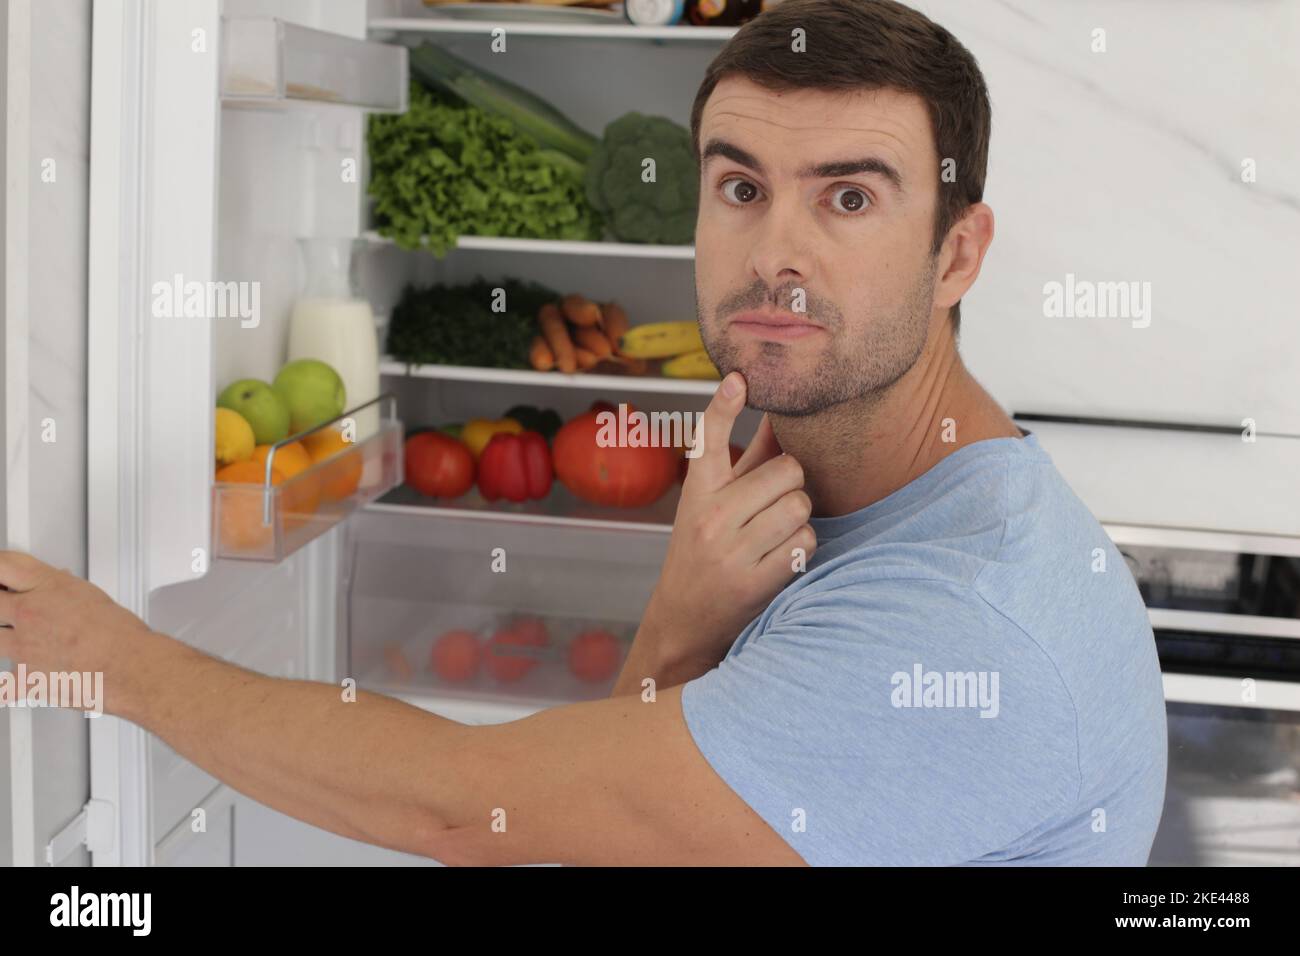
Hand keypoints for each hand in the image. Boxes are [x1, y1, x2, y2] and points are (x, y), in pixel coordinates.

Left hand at [0, 551, 150, 711]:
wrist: (128, 666)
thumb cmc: (119, 634)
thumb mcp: (91, 596)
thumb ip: (64, 593)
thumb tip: (57, 590)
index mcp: (47, 587)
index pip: (4, 565)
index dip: (0, 569)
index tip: (3, 574)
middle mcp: (28, 614)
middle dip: (0, 602)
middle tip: (7, 604)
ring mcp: (22, 647)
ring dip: (5, 638)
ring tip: (24, 638)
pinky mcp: (25, 677)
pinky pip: (6, 683)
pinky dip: (12, 683)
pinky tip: (18, 678)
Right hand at [642, 371, 815, 667]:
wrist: (683, 619)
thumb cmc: (705, 549)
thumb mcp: (711, 503)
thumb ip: (747, 460)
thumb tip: (779, 414)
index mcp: (697, 491)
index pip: (709, 439)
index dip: (723, 406)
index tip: (740, 378)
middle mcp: (710, 517)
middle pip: (787, 470)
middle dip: (792, 484)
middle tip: (774, 503)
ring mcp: (732, 551)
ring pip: (800, 506)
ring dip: (799, 518)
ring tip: (776, 532)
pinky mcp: (754, 581)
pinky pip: (805, 542)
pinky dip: (801, 547)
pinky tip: (780, 555)